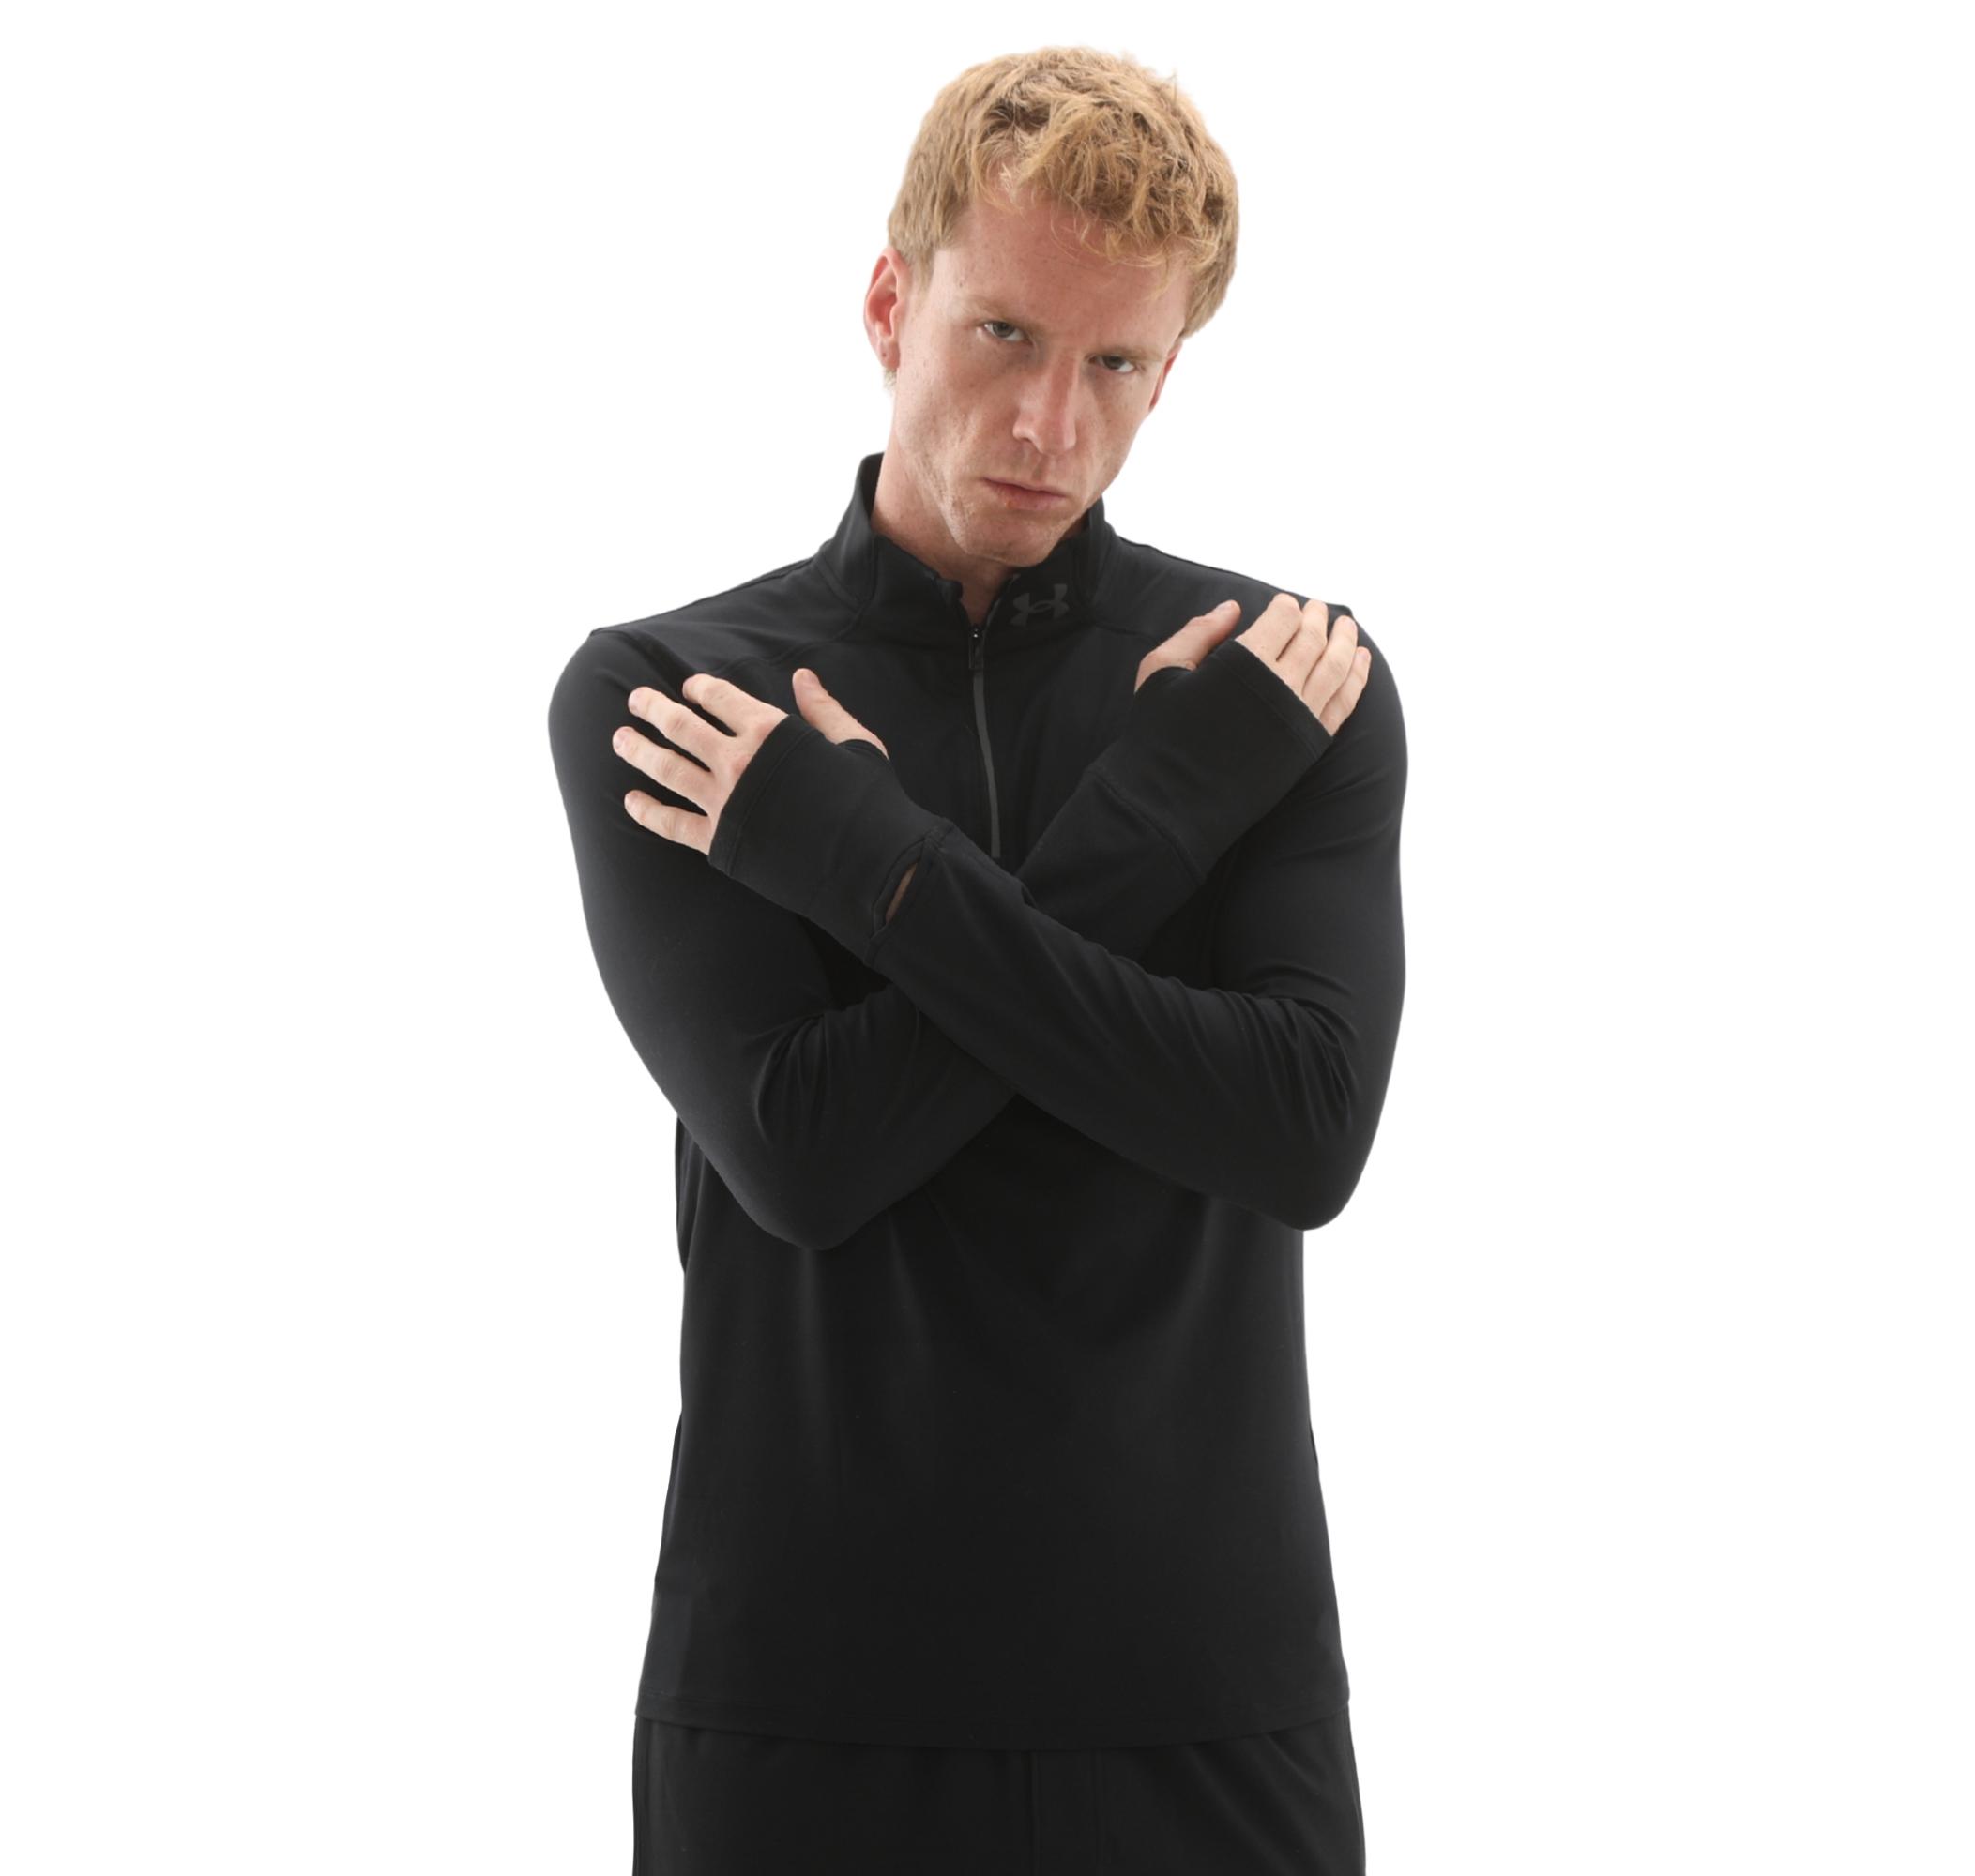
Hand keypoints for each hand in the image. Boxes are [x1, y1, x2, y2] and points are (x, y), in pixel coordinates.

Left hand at [612, 667, 888, 854]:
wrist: (868, 865)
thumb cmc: (870, 802)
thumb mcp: (857, 743)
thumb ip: (824, 710)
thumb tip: (803, 677)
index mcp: (771, 730)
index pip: (720, 697)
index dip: (700, 688)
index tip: (688, 688)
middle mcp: (738, 761)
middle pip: (681, 726)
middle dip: (653, 708)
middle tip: (635, 700)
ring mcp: (724, 802)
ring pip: (666, 768)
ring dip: (637, 750)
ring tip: (619, 739)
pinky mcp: (719, 841)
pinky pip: (671, 824)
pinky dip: (647, 812)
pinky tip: (630, 801)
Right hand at [1137, 595, 1371, 736]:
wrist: (1171, 803)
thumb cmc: (1158, 736)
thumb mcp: (1160, 672)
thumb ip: (1198, 633)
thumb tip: (1232, 608)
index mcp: (1245, 662)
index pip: (1282, 618)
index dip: (1286, 606)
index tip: (1285, 604)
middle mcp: (1280, 685)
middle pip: (1313, 638)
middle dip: (1318, 618)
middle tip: (1318, 609)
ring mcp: (1299, 716)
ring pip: (1336, 667)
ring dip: (1345, 642)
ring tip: (1348, 627)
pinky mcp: (1308, 745)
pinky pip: (1344, 703)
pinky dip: (1357, 678)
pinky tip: (1360, 663)